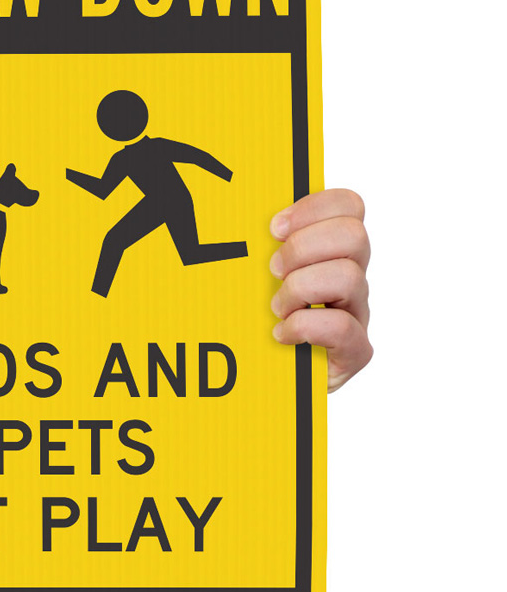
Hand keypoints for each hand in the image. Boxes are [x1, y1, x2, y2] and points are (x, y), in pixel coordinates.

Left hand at [269, 188, 371, 390]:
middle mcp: (350, 279)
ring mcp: (355, 315)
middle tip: (273, 272)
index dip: (314, 207)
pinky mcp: (353, 352)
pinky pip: (342, 328)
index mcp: (331, 253)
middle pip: (354, 235)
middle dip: (303, 249)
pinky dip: (304, 327)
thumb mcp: (251, 279)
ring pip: (349, 277)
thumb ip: (255, 247)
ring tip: (276, 309)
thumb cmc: (251, 327)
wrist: (259, 385)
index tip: (273, 228)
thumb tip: (236, 218)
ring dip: (301, 289)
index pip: (348, 207)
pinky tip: (281, 335)